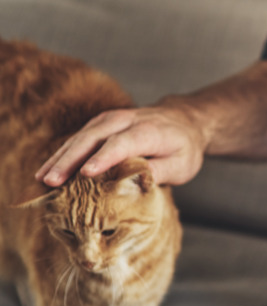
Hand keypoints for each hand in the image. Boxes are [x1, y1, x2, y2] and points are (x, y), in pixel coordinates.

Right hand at [35, 101, 206, 186]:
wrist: (184, 120)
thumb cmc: (183, 147)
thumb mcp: (181, 164)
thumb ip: (158, 172)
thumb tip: (134, 186)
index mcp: (149, 130)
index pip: (123, 143)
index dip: (104, 158)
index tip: (85, 173)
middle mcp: (127, 120)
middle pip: (95, 137)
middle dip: (71, 159)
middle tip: (51, 182)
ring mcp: (112, 119)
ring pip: (82, 136)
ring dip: (60, 157)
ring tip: (42, 179)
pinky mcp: (102, 124)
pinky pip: (79, 137)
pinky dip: (63, 153)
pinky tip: (48, 171)